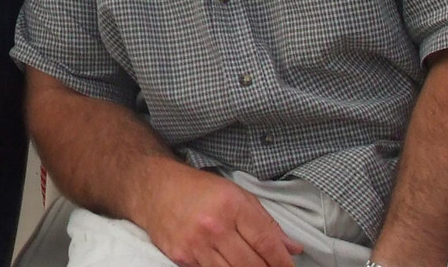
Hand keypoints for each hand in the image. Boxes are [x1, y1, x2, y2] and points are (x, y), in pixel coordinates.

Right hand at [136, 162, 303, 266]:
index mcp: (232, 205)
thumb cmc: (199, 189)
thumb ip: (266, 222)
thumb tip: (292, 248)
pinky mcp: (181, 257)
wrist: (155, 188)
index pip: (266, 242)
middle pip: (252, 264)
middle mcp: (214, 226)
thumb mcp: (237, 194)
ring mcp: (196, 244)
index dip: (282, 261)